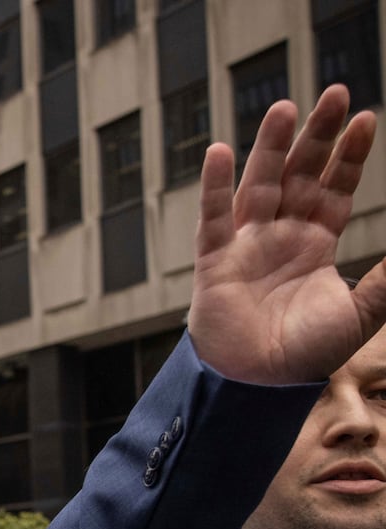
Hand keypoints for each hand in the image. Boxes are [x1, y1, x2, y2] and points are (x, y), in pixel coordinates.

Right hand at [187, 84, 385, 383]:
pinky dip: (212, 186)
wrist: (260, 385)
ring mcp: (246, 245)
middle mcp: (280, 236)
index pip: (334, 188)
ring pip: (259, 184)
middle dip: (316, 135)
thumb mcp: (363, 312)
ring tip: (285, 108)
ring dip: (270, 147)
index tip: (366, 118)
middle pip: (300, 174)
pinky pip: (213, 218)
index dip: (349, 155)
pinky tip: (217, 152)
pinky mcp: (216, 262)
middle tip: (334, 93)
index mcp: (314, 244)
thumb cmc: (307, 354)